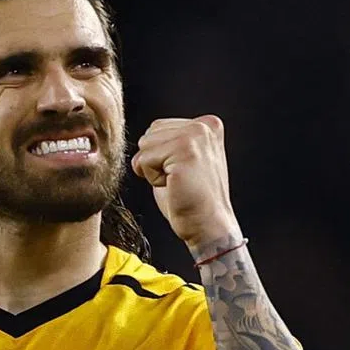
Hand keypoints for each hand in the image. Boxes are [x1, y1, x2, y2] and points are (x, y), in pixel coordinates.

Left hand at [131, 115, 240, 252]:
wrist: (208, 225)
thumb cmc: (191, 198)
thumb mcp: (181, 159)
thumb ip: (168, 141)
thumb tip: (142, 138)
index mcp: (206, 124)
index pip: (157, 127)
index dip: (159, 155)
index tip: (182, 172)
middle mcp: (203, 126)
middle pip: (148, 135)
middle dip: (154, 161)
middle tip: (179, 179)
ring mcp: (195, 137)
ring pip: (145, 146)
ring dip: (153, 170)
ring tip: (177, 182)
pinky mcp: (184, 152)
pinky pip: (145, 161)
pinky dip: (153, 179)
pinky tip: (174, 186)